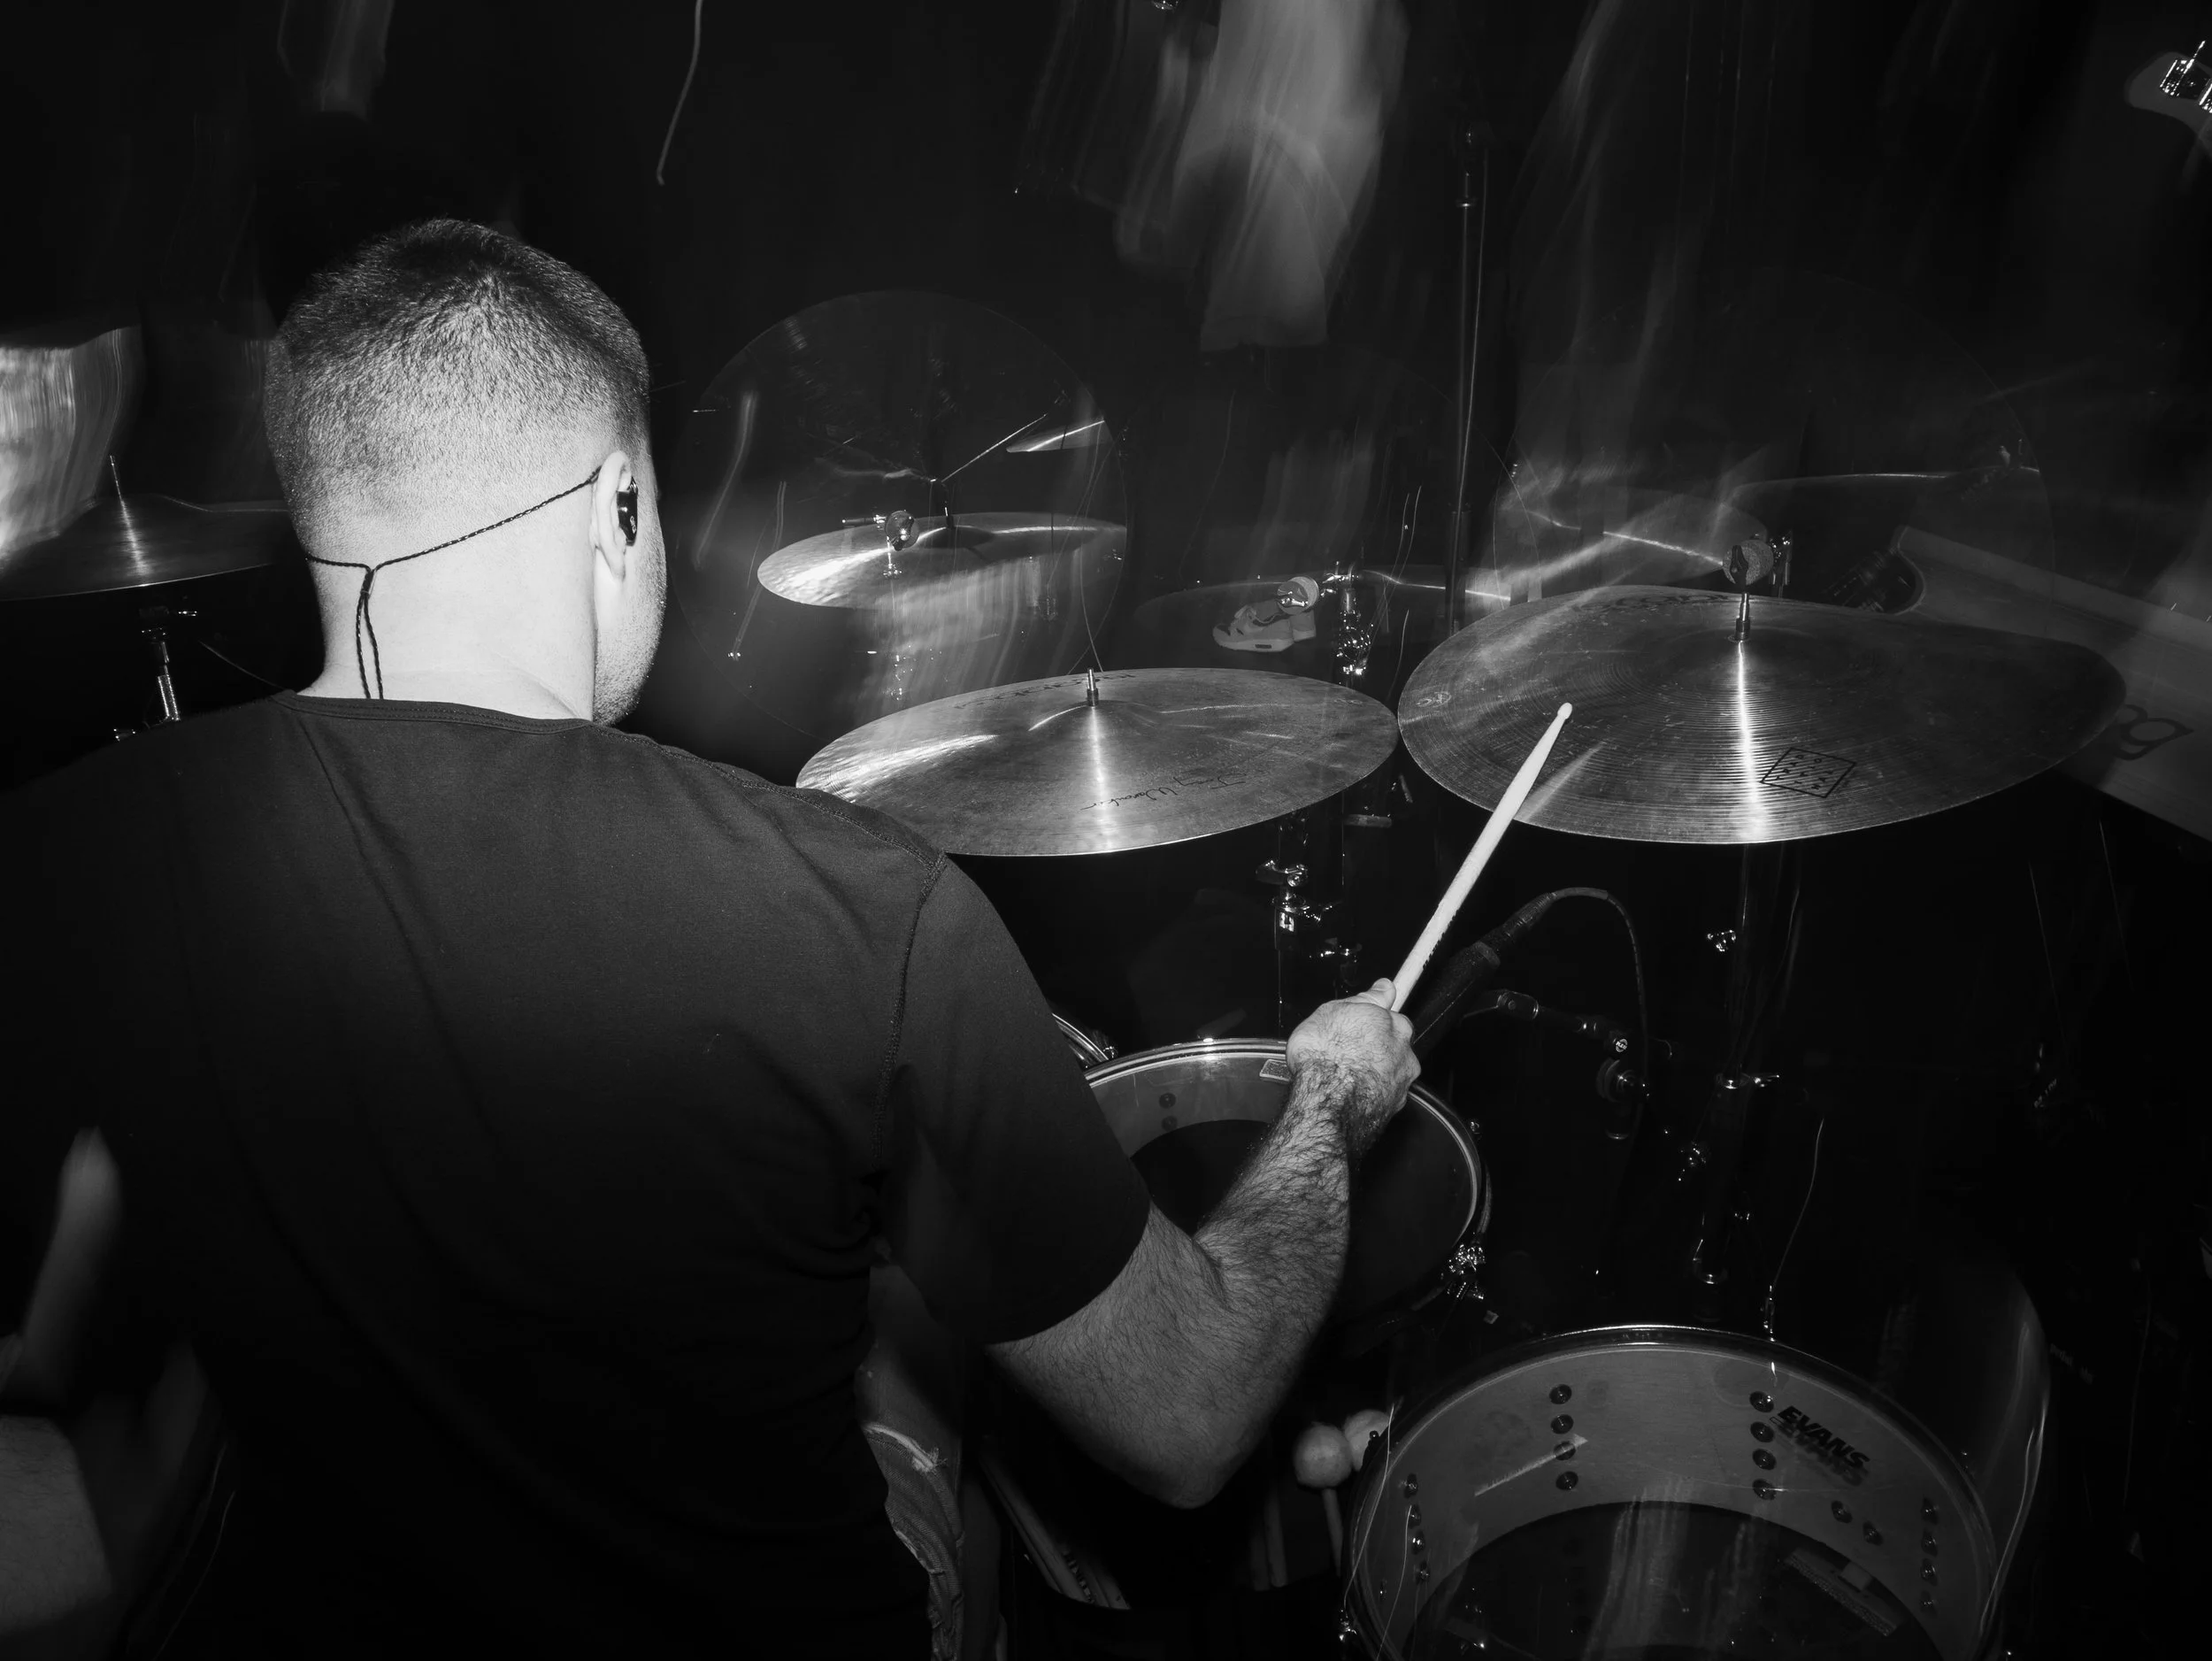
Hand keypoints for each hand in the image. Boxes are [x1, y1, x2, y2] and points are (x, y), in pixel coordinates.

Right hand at [1285, 980, 1418, 1155]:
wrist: (1325, 1101)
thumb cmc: (1326, 1055)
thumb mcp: (1336, 1009)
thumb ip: (1367, 998)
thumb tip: (1384, 987)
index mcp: (1396, 1026)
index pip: (1393, 1016)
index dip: (1374, 1020)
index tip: (1363, 1024)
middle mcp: (1405, 1054)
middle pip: (1394, 1046)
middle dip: (1375, 1047)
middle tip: (1346, 1049)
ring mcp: (1401, 1084)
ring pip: (1389, 1073)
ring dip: (1373, 1072)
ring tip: (1342, 1074)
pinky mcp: (1392, 1110)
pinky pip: (1381, 1096)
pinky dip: (1369, 1094)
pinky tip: (1347, 1093)